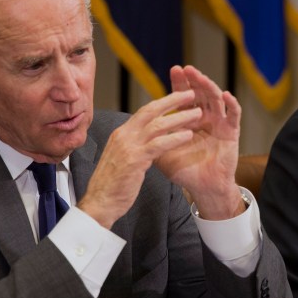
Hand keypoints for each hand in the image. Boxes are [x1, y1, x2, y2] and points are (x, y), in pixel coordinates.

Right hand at [77, 87, 201, 227]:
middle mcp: (123, 135)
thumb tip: (149, 141)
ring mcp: (128, 146)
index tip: (178, 97)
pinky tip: (189, 135)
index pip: (144, 112)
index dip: (162, 103)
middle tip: (191, 94)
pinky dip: (175, 138)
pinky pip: (158, 144)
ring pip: (157, 125)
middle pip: (151, 110)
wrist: (99, 203)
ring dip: (180, 117)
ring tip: (197, 113)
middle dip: (172, 100)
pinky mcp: (134, 160)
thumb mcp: (122, 159)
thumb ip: (134, 147)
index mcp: (120, 134)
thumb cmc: (112, 185)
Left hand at [155, 65, 243, 219]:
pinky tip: (226, 95)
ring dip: (209, 87)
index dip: (180, 83)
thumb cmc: (185, 171)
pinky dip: (232, 105)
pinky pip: (234, 115)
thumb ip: (152, 139)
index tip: (174, 70)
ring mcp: (219, 124)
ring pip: (216, 100)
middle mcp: (205, 119)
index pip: (184, 97)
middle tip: (187, 69)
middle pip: (200, 93)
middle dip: (194, 80)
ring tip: (201, 78)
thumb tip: (132, 128)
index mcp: (189, 120)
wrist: (203, 188)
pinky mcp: (232, 133)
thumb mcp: (163, 154)